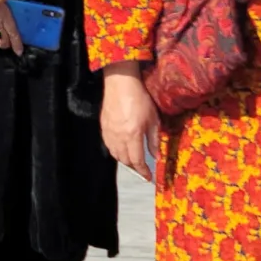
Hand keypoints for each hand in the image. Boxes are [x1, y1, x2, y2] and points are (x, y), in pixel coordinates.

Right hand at [100, 65, 159, 182]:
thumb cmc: (139, 99)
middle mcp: (118, 137)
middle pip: (125, 160)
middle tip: (142, 168)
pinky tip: (122, 147)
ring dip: (124, 159)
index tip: (148, 177)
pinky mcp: (103, 126)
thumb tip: (157, 156)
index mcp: (132, 136)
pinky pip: (109, 144)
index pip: (137, 161)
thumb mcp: (153, 119)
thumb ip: (154, 140)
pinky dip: (116, 150)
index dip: (143, 171)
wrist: (121, 83)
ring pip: (115, 154)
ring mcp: (109, 132)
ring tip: (133, 159)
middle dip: (134, 167)